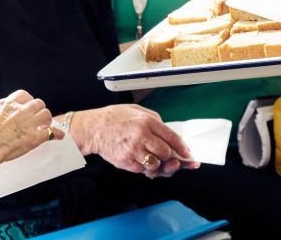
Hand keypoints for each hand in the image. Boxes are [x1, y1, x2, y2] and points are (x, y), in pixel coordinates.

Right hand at [0, 90, 58, 168]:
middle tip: (38, 118)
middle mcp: (19, 110)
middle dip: (39, 110)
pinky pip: (51, 132)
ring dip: (47, 120)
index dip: (28, 101)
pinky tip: (59, 136)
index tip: (27, 106)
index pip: (23, 95)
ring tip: (46, 126)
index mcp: (6, 105)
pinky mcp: (34, 137)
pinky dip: (56, 134)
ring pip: (46, 114)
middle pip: (38, 103)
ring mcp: (28, 123)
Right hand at [74, 104, 198, 177]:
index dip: (182, 148)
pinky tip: (139, 158)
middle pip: (166, 154)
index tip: (187, 154)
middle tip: (167, 156)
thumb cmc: (115, 118)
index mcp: (147, 122)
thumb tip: (170, 134)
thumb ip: (155, 120)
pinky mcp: (125, 162)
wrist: (93, 128)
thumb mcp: (137, 110)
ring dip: (157, 163)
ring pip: (155, 165)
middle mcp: (141, 136)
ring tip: (150, 155)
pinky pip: (142, 170)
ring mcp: (133, 151)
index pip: (172, 137)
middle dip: (169, 156)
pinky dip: (144, 167)